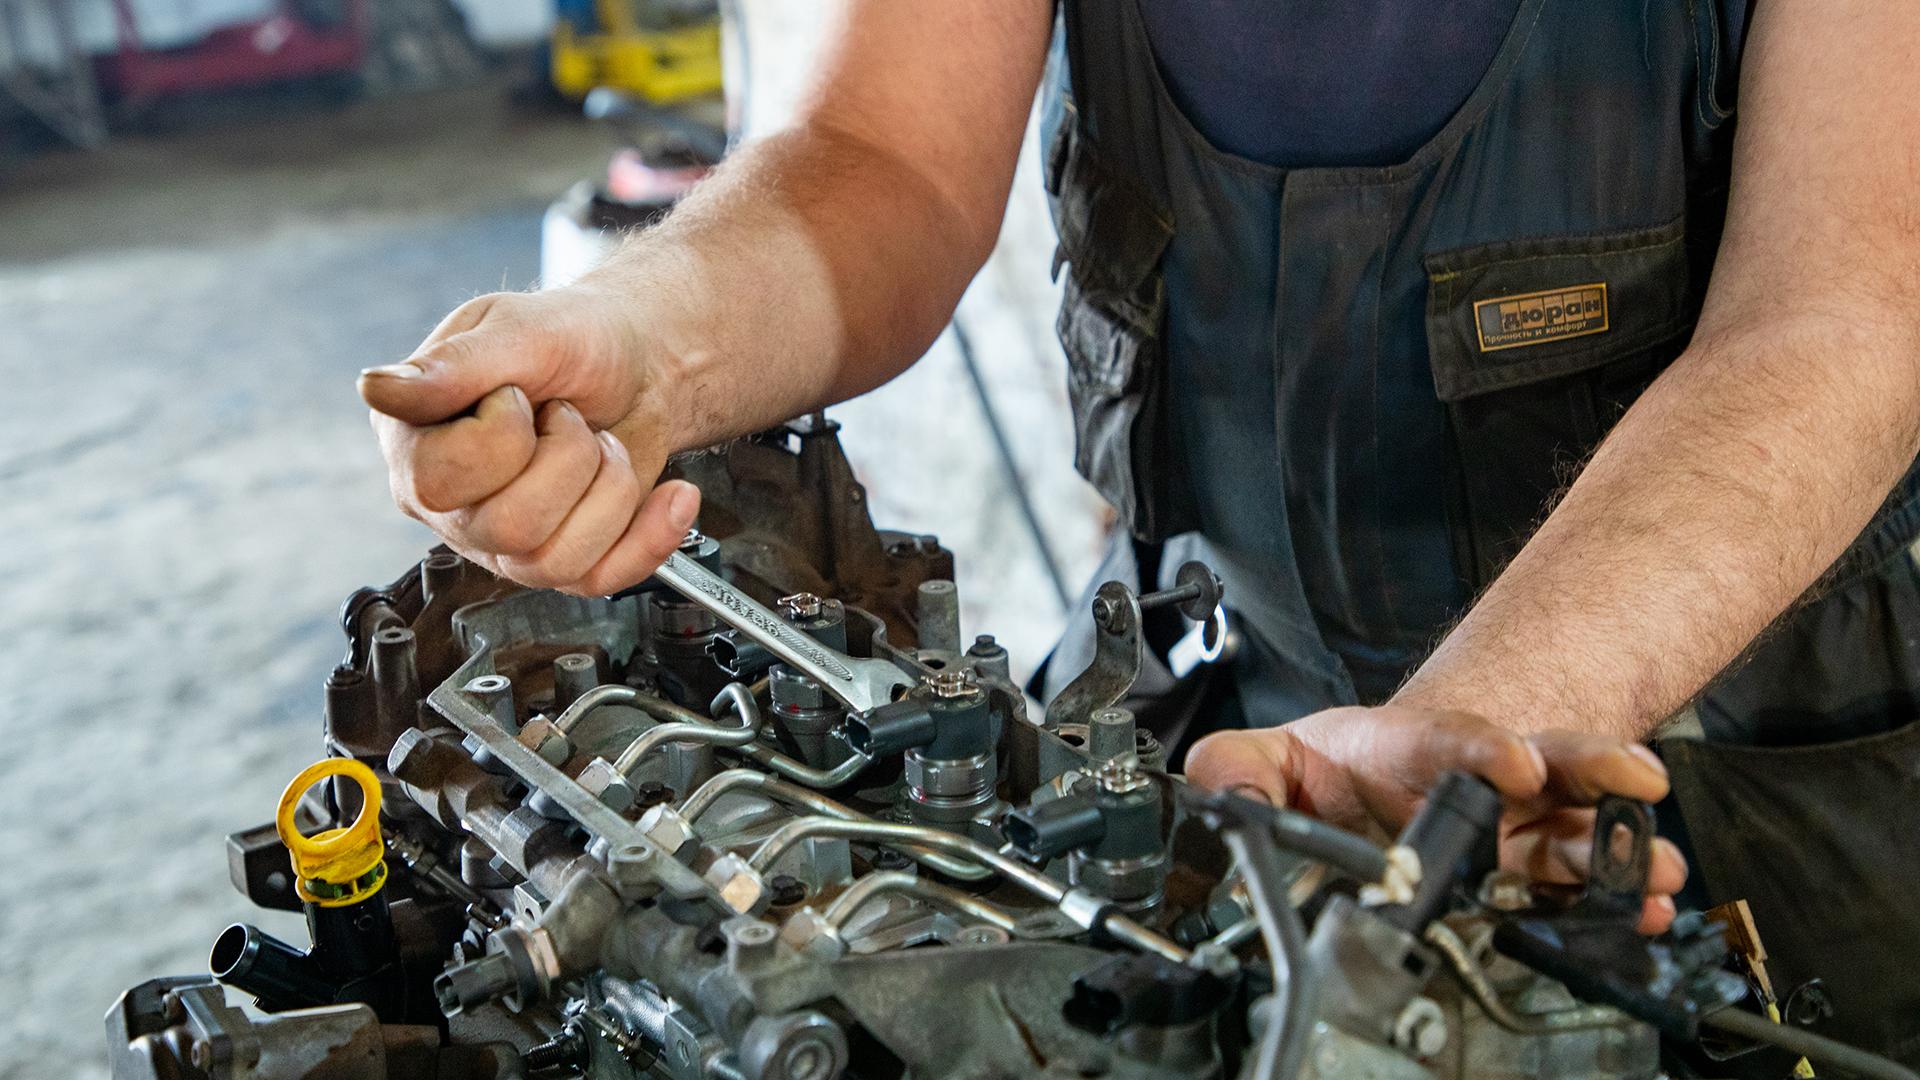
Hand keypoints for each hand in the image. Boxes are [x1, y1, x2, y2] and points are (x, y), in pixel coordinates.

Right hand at [359, 286, 700, 594]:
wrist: (639, 362)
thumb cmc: (572, 338)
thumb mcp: (519, 328)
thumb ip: (454, 364)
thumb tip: (379, 388)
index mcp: (415, 441)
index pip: (442, 481)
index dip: (504, 434)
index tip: (519, 393)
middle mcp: (451, 503)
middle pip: (510, 528)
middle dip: (570, 459)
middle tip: (569, 417)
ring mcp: (504, 542)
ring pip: (558, 560)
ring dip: (610, 488)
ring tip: (602, 443)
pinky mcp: (561, 561)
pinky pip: (601, 580)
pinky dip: (650, 536)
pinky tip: (670, 497)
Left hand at [1185, 706, 1686, 932]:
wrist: (1369, 790)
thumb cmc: (1332, 772)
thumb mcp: (1271, 760)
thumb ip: (1237, 767)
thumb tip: (1227, 791)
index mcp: (1405, 749)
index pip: (1443, 738)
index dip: (1479, 747)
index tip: (1513, 760)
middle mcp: (1474, 779)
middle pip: (1542, 759)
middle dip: (1588, 767)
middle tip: (1632, 778)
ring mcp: (1511, 824)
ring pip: (1574, 823)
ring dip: (1616, 843)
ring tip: (1654, 866)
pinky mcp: (1531, 868)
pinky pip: (1581, 881)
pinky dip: (1618, 897)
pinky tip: (1647, 911)